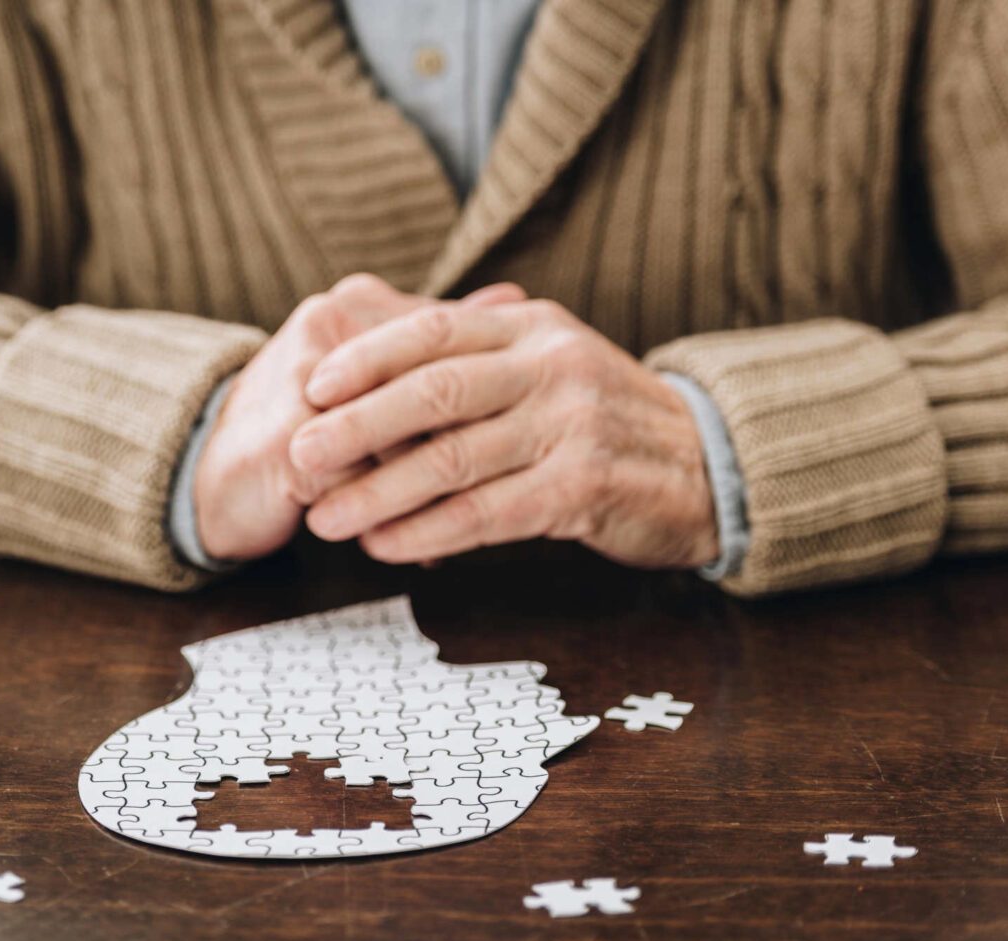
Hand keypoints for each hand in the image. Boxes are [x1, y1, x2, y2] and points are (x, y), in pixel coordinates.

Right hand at [193, 275, 522, 560]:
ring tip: (450, 524)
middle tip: (501, 488)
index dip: (482, 405)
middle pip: (435, 392)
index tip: (509, 444)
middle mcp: (330, 326)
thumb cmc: (300, 432)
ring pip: (405, 439)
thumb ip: (436, 341)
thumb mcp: (371, 378)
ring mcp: (305, 380)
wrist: (206, 478)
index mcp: (358, 304)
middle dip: (463, 449)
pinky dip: (390, 518)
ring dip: (430, 490)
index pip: (449, 349)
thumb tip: (514, 296)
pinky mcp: (289, 442)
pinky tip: (402, 543)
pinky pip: (365, 483)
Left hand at [289, 299, 718, 568]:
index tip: (310, 386)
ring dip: (378, 493)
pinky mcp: (583, 487)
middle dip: (355, 427)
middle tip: (299, 457)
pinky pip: (487, 512)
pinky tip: (385, 545)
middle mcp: (551, 366)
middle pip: (433, 392)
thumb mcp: (547, 366)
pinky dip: (428, 531)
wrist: (708, 466)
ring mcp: (571, 425)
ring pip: (452, 459)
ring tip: (326, 518)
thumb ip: (475, 361)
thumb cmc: (603, 419)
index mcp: (532, 328)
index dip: (366, 358)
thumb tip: (371, 361)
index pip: (433, 332)